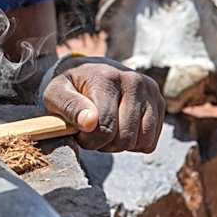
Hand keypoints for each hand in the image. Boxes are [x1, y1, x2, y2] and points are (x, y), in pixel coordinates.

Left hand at [42, 56, 164, 151]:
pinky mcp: (159, 102)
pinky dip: (135, 143)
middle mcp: (133, 81)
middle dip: (105, 144)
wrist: (88, 71)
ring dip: (121, 145)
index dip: (89, 141)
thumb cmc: (70, 87)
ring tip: (107, 130)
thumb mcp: (56, 94)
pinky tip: (121, 129)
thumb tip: (90, 122)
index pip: (105, 127)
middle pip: (125, 138)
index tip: (80, 133)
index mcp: (106, 78)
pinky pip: (151, 142)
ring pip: (141, 141)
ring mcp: (150, 91)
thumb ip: (69, 106)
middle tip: (93, 132)